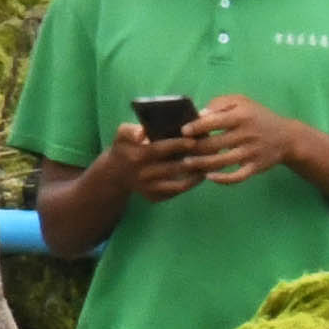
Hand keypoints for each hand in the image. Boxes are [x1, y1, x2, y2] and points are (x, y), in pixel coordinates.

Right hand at [93, 112, 236, 207]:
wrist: (116, 174)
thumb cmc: (126, 147)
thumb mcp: (122, 134)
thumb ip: (130, 130)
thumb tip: (142, 133)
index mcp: (137, 156)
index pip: (160, 149)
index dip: (178, 145)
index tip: (194, 140)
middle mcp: (143, 175)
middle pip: (174, 167)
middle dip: (194, 159)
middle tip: (212, 150)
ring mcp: (149, 189)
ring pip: (180, 183)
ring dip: (198, 173)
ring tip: (211, 162)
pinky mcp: (155, 198)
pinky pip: (177, 191)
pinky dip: (191, 183)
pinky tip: (201, 174)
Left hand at [187, 94, 328, 187]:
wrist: (287, 137)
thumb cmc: (258, 116)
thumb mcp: (242, 102)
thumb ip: (220, 104)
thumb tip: (200, 114)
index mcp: (241, 116)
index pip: (214, 122)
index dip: (196, 127)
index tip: (183, 131)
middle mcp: (246, 135)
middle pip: (214, 144)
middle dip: (194, 148)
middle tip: (181, 150)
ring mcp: (251, 153)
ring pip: (221, 162)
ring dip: (201, 164)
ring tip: (188, 163)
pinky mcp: (255, 167)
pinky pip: (236, 177)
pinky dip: (222, 179)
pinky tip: (210, 177)